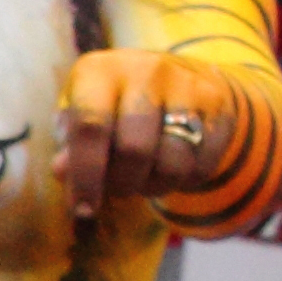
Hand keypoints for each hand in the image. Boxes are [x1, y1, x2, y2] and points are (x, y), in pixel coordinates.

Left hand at [63, 51, 246, 221]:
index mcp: (99, 71)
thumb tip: (63, 173)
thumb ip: (70, 147)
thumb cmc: (112, 107)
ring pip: (172, 162)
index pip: (91, 128)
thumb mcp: (81, 118)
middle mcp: (145, 70)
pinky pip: (202, 163)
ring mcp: (187, 84)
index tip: (84, 209)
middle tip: (118, 189)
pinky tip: (171, 172)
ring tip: (143, 181)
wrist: (178, 75)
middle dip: (123, 184)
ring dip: (154, 187)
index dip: (86, 175)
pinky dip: (184, 182)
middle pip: (135, 149)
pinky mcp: (218, 103)